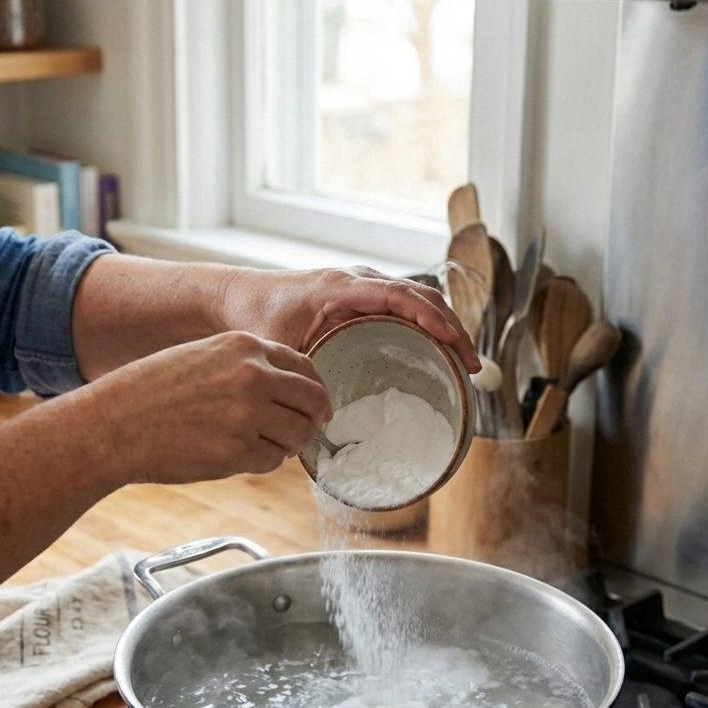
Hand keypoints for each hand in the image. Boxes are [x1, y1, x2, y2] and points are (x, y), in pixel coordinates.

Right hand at [86, 330, 331, 483]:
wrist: (112, 424)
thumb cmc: (149, 394)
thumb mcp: (201, 357)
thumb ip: (245, 367)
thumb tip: (286, 390)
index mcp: (244, 346)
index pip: (305, 366)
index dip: (314, 391)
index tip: (316, 408)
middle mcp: (252, 375)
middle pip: (312, 400)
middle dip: (311, 420)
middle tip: (301, 434)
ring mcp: (247, 414)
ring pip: (297, 434)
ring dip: (285, 445)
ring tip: (255, 446)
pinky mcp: (236, 451)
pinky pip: (272, 461)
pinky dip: (260, 463)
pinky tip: (233, 457)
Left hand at [215, 266, 481, 372]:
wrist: (235, 296)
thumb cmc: (254, 319)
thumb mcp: (278, 350)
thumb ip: (298, 380)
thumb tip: (319, 426)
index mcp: (340, 288)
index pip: (399, 296)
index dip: (431, 318)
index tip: (454, 341)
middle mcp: (358, 280)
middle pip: (420, 295)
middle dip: (452, 327)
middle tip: (472, 364)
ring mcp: (362, 286)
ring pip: (418, 298)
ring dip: (446, 325)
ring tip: (465, 362)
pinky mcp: (361, 296)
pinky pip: (405, 304)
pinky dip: (428, 323)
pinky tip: (440, 351)